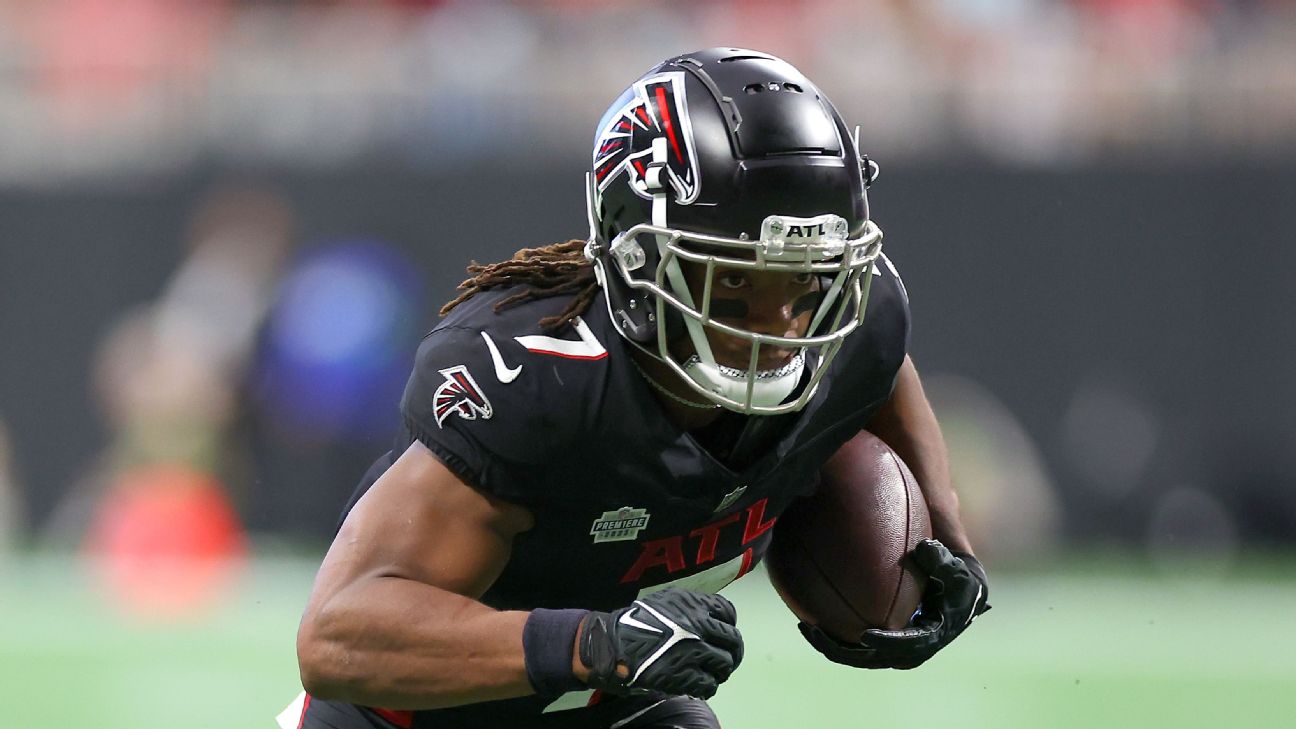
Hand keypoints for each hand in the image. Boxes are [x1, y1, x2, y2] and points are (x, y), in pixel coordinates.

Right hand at [578, 587, 743, 698]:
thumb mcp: (666, 601)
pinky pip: (709, 684)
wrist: (612, 645)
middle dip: (732, 652)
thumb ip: (690, 607)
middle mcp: (698, 626)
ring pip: (724, 664)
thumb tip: (712, 620)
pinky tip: (701, 686)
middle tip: (726, 660)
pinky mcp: (684, 675)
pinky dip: (708, 687)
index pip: (728, 613)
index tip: (724, 635)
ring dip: (721, 671)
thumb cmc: (635, 622)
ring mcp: (692, 652)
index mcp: (693, 605)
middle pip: (733, 640)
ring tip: (714, 674)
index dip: (729, 626)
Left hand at [799, 538, 989, 668]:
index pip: (910, 645)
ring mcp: (893, 647)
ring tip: (807, 629)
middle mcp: (911, 649)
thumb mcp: (954, 567)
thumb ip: (941, 560)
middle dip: (847, 651)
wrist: (951, 588)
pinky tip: (808, 616)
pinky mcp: (880, 638)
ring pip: (859, 654)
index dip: (889, 644)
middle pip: (875, 657)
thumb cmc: (953, 575)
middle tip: (820, 634)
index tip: (866, 636)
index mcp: (931, 636)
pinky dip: (833, 633)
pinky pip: (853, 641)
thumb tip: (924, 548)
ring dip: (833, 645)